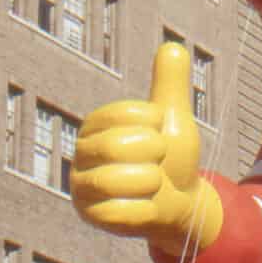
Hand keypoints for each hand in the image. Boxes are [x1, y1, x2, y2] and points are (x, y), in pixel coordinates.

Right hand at [70, 43, 221, 255]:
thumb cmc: (171, 158)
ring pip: (116, 180)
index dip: (155, 126)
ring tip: (154, 183)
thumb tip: (173, 47)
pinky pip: (120, 212)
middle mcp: (81, 151)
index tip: (160, 134)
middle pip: (116, 146)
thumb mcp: (173, 120)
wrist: (180, 204)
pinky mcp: (91, 216)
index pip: (126, 113)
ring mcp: (82, 185)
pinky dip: (145, 209)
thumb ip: (170, 86)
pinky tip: (148, 206)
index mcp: (96, 123)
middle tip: (159, 161)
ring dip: (150, 182)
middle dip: (153, 154)